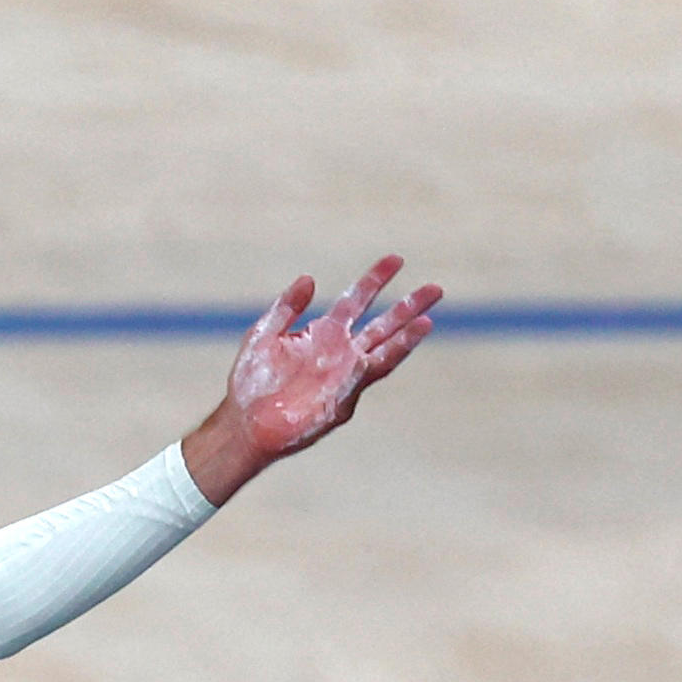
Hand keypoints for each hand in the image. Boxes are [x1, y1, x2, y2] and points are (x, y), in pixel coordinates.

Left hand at [181, 256, 442, 504]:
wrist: (245, 423)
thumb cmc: (251, 381)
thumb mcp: (263, 335)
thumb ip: (285, 308)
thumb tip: (308, 278)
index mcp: (323, 332)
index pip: (356, 300)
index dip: (375, 280)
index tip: (396, 259)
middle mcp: (341, 352)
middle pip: (383, 325)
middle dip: (408, 307)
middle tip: (436, 288)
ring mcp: (345, 377)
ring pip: (384, 354)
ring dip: (406, 339)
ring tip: (427, 321)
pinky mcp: (342, 401)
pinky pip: (360, 381)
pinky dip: (371, 369)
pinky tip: (383, 353)